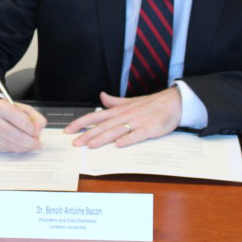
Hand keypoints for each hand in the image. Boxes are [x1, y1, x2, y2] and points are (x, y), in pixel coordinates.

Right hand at [0, 98, 46, 152]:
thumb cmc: (4, 111)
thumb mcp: (21, 107)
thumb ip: (35, 117)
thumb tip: (38, 130)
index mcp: (0, 106)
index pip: (22, 121)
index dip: (33, 129)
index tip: (37, 132)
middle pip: (17, 136)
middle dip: (31, 142)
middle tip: (37, 144)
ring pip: (13, 146)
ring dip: (25, 147)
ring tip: (29, 144)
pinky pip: (8, 150)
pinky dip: (17, 149)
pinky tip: (18, 144)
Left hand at [64, 89, 181, 147]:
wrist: (173, 102)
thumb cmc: (151, 104)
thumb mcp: (130, 101)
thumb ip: (114, 102)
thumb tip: (102, 96)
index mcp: (118, 111)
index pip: (95, 116)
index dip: (81, 123)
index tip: (68, 130)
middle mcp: (125, 116)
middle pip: (103, 126)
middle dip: (88, 134)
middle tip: (75, 143)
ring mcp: (137, 122)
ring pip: (116, 130)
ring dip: (103, 138)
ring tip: (91, 145)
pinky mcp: (150, 128)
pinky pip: (137, 134)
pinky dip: (128, 139)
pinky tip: (119, 145)